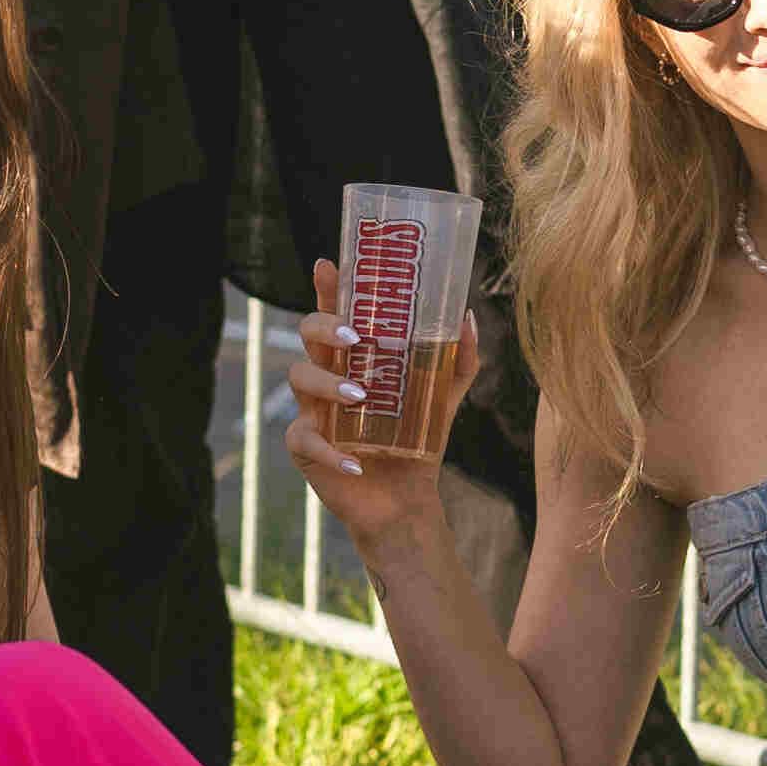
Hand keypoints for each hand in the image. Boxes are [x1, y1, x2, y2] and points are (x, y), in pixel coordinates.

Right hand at [280, 255, 476, 540]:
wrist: (405, 501)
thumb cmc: (418, 440)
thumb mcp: (445, 396)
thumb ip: (459, 359)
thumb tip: (466, 317)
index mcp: (355, 357)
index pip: (337, 312)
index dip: (328, 287)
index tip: (327, 264)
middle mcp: (328, 375)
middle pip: (308, 335)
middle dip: (324, 327)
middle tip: (355, 337)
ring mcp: (312, 409)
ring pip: (300, 378)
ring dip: (328, 384)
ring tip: (361, 397)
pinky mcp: (306, 446)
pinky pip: (305, 439)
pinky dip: (330, 451)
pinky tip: (355, 463)